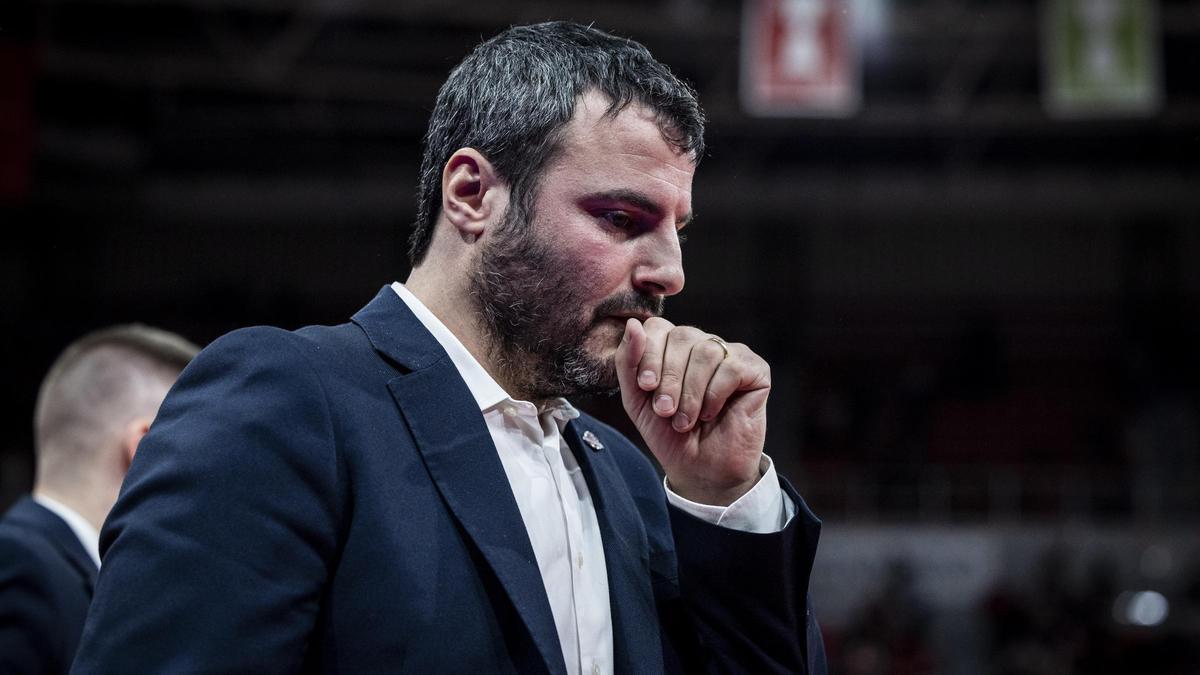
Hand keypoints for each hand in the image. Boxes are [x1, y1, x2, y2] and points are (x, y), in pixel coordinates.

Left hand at [615, 317, 770, 505]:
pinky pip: (731, 366)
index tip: (646, 387)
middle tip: (666, 411)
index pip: (658, 327)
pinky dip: (715, 394)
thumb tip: (632, 324)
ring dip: (691, 391)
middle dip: (669, 377)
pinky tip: (712, 412)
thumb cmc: (669, 434)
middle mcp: (702, 344)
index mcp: (672, 347)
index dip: (649, 354)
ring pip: (706, 351)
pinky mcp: (755, 369)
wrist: (700, 469)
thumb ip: (628, 361)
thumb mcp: (636, 399)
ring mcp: (730, 354)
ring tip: (686, 419)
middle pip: (682, 335)